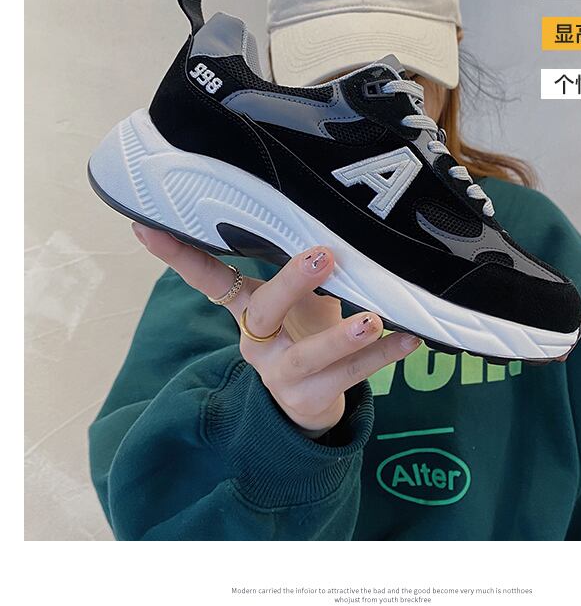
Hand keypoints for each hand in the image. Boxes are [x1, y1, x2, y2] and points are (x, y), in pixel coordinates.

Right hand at [131, 223, 420, 437]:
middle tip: (323, 255)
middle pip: (263, 311)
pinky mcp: (311, 397)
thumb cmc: (305, 330)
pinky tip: (408, 339)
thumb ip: (303, 264)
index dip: (178, 255)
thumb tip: (327, 206)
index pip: (207, 278)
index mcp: (248, 310)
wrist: (312, 399)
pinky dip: (382, 357)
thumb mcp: (297, 297)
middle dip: (291, 282)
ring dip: (342, 338)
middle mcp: (257, 341)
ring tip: (371, 320)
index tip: (145, 226)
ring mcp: (282, 374)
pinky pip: (350, 377)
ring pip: (308, 357)